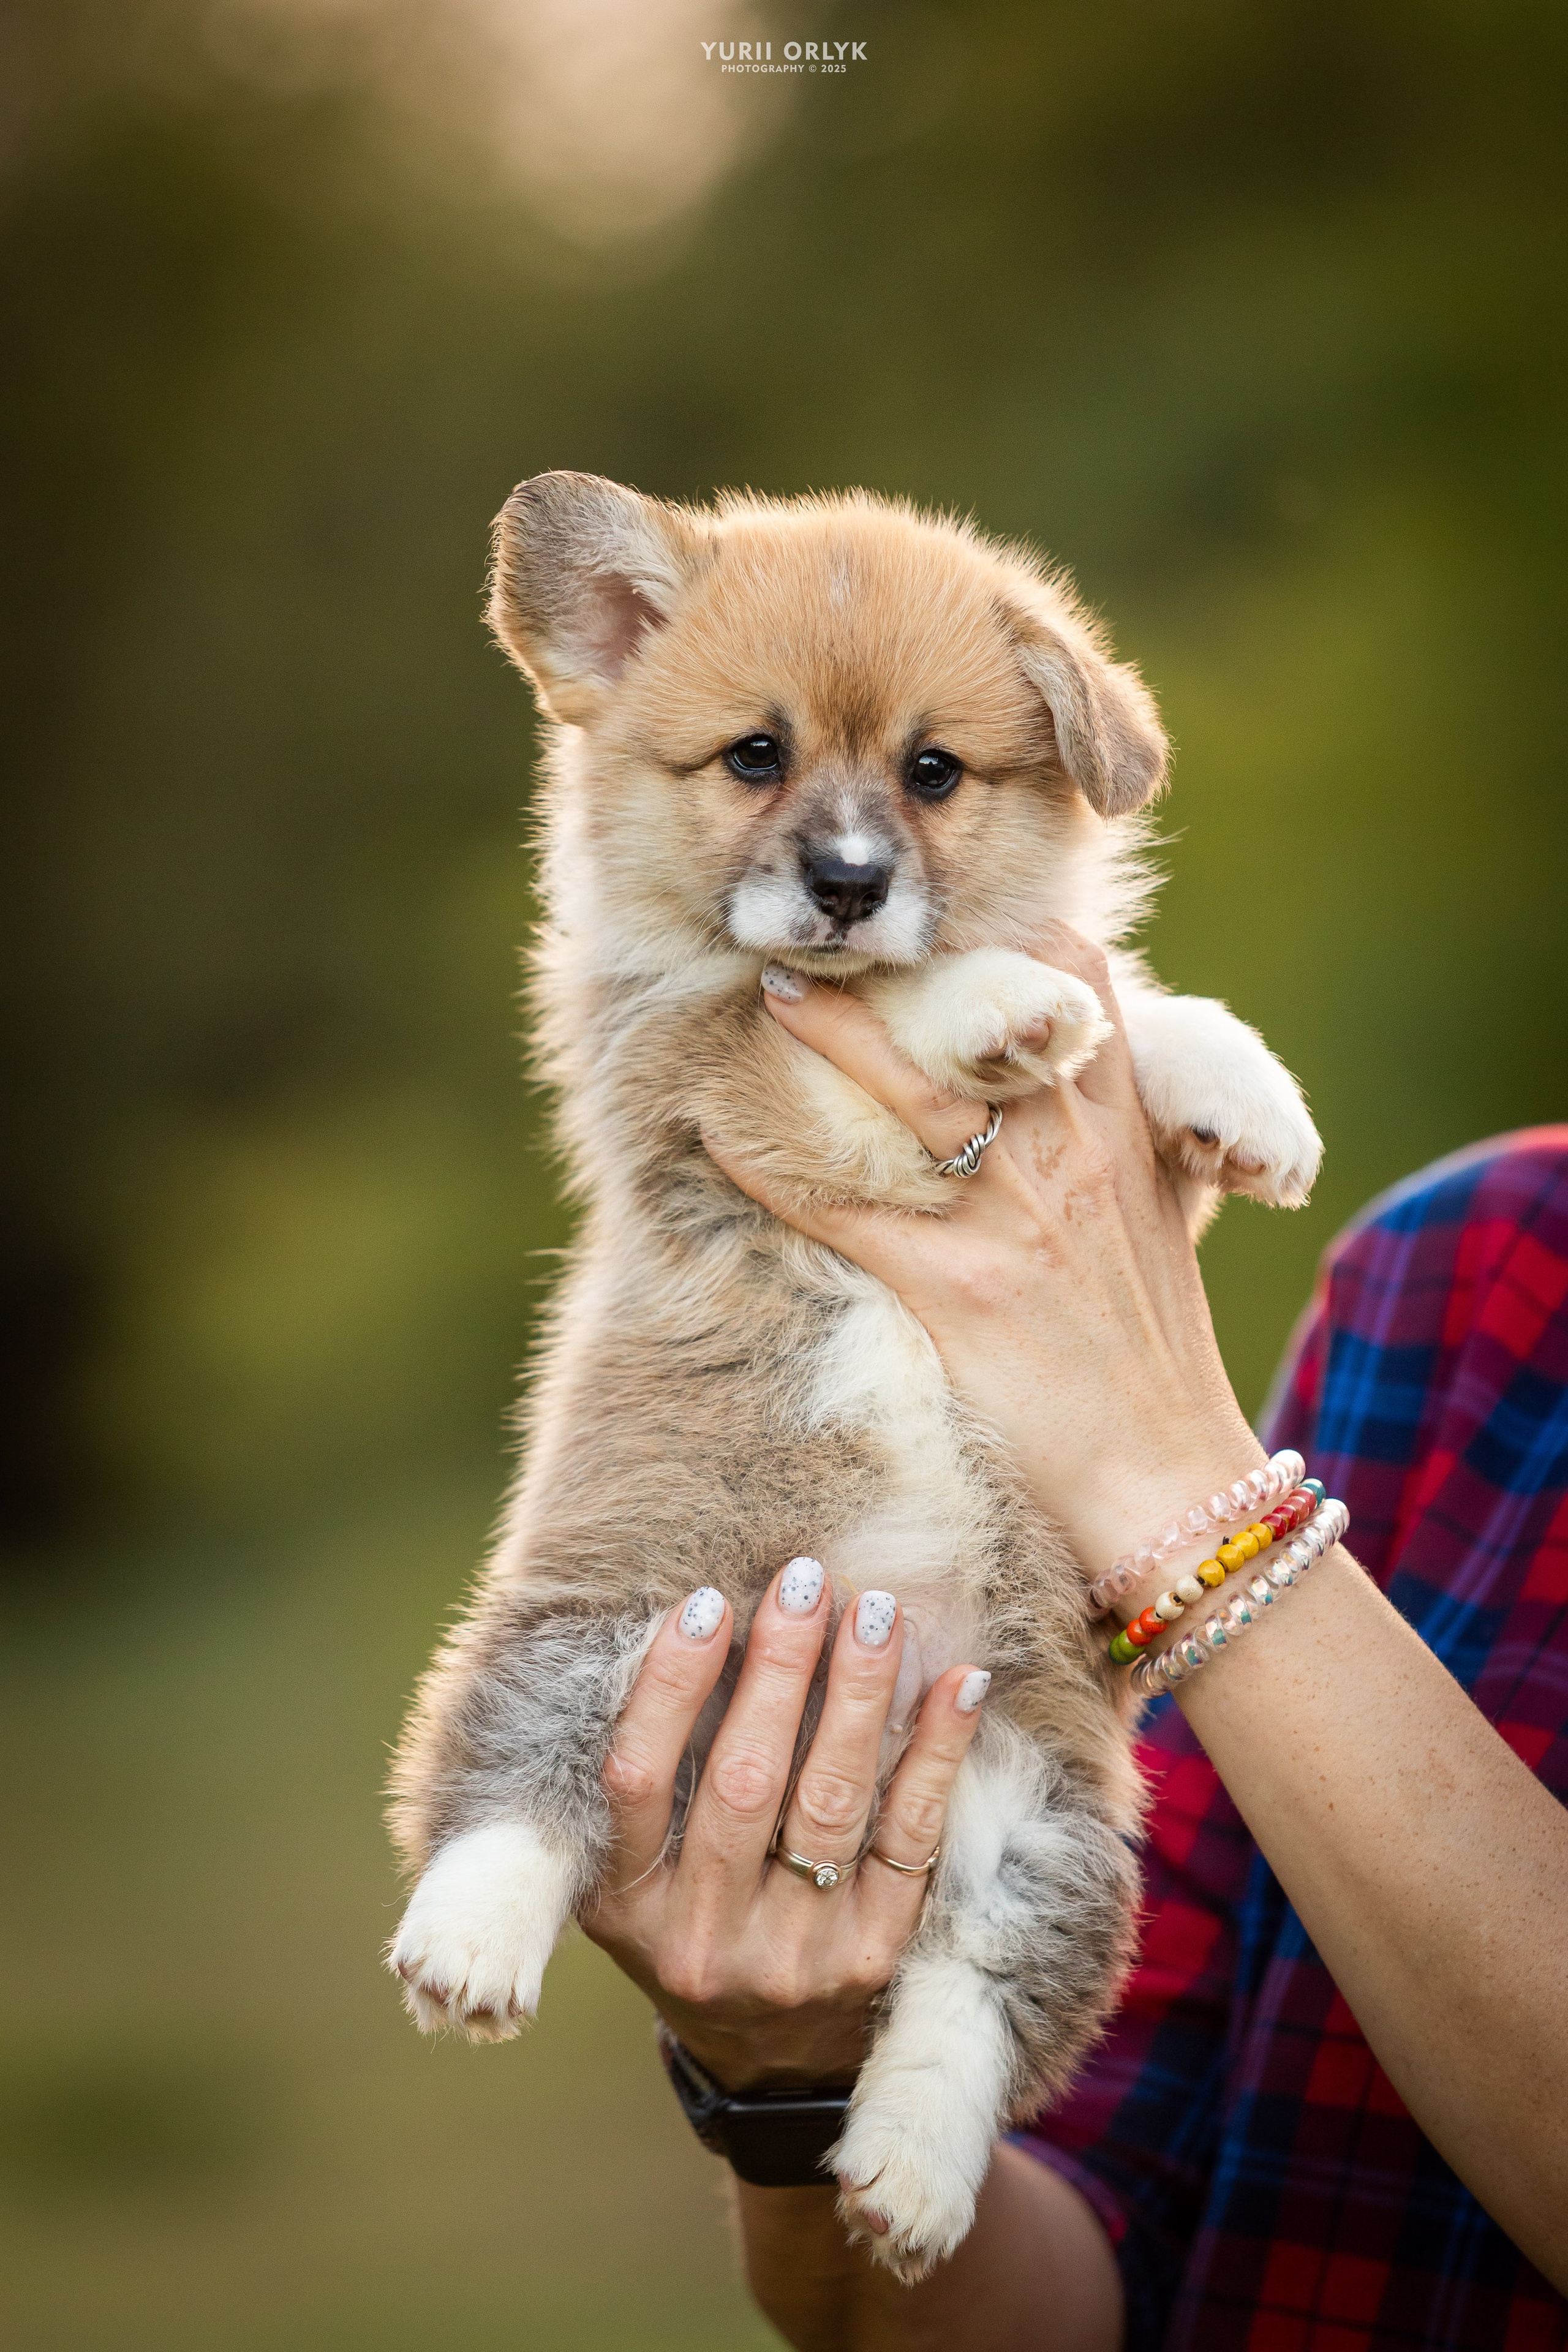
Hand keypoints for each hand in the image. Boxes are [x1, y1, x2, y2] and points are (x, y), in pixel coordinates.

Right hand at [582, 1560, 986, 2095]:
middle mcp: (703, 1938)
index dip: (669, 1688)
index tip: (706, 1603)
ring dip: (859, 1696)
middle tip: (806, 1579)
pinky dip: (937, 1756)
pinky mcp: (874, 1958)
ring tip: (875, 1611)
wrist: (766, 2057)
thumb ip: (651, 1773)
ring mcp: (794, 1956)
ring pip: (831, 1803)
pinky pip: (911, 1840)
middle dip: (779, 1671)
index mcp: (624, 1905)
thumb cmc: (692, 1916)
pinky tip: (958, 1684)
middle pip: (743, 1782)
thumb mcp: (634, 1870)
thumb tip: (695, 1622)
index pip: (636, 1780)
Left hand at [705, 929, 1264, 1602]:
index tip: (962, 929)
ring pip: (906, 1093)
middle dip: (903, 973)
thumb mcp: (1161, 1220)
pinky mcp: (954, 1287)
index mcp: (1122, 1133)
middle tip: (832, 949)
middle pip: (978, 1020)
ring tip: (770, 996)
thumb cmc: (1160, 1352)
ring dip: (830, 1035)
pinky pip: (846, 1209)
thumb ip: (1132, 1144)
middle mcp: (1066, 1156)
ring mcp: (1009, 1219)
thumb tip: (1088, 1088)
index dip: (1017, 941)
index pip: (1079, 987)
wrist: (1165, 1468)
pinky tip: (722, 1136)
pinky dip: (777, 1168)